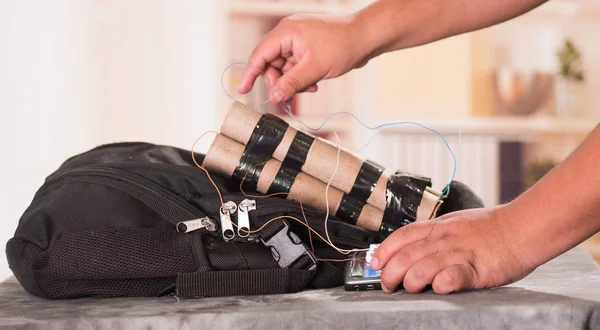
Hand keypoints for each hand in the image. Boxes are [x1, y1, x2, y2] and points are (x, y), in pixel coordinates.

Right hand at [238, 14, 373, 103]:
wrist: (367, 37)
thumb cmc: (343, 44)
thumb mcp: (315, 68)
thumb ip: (291, 83)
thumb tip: (274, 96)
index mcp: (286, 33)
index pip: (259, 55)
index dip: (250, 74)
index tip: (243, 91)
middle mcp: (289, 35)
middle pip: (271, 64)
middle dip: (280, 82)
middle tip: (288, 96)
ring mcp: (298, 42)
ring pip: (284, 69)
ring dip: (293, 82)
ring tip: (309, 88)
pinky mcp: (307, 49)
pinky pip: (295, 67)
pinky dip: (301, 78)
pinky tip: (313, 84)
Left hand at [370, 205, 535, 293]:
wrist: (521, 228)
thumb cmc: (489, 229)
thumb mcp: (454, 224)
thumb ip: (433, 236)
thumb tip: (411, 250)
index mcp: (437, 227)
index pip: (402, 236)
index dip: (384, 250)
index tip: (375, 263)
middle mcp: (443, 239)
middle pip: (406, 255)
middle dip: (391, 272)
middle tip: (388, 284)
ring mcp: (459, 253)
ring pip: (424, 266)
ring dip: (411, 280)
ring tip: (410, 288)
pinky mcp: (477, 268)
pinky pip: (454, 276)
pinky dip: (442, 282)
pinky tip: (437, 287)